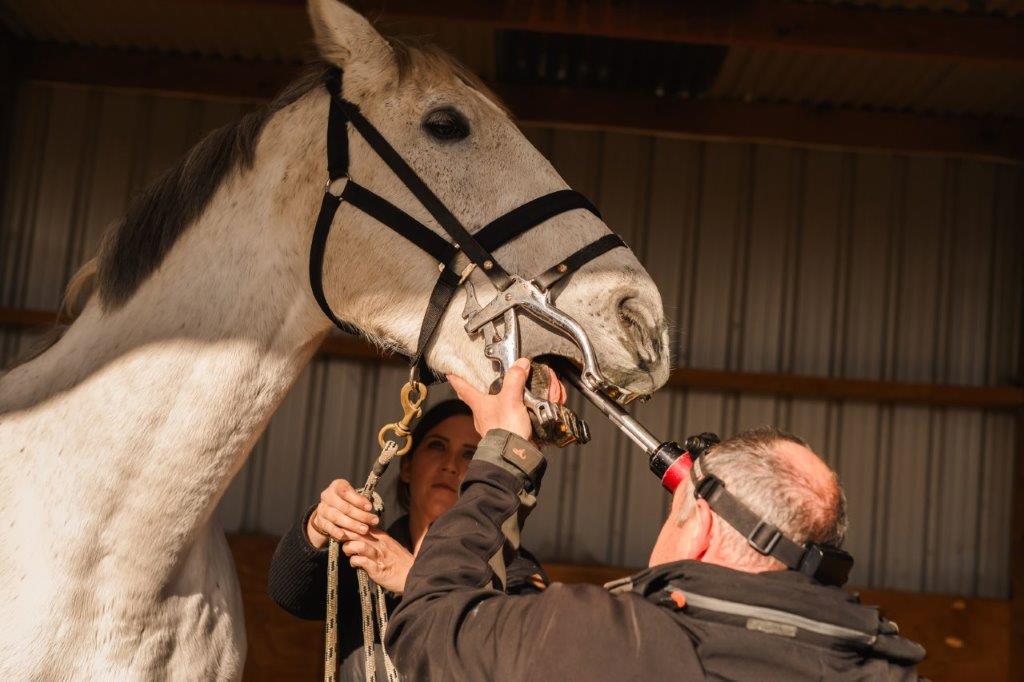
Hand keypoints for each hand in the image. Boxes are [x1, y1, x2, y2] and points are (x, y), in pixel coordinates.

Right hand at [306, 478, 379, 548]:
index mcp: (337, 486)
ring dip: (352, 525)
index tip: (370, 507)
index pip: (346, 492)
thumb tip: (369, 508)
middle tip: (374, 521)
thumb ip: (361, 500)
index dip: (358, 500)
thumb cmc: (348, 501)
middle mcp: (327, 495)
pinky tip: (344, 536)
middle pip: (344, 506)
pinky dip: (336, 531)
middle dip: (361, 515)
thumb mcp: (354, 496)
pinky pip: (328, 527)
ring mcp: (322, 509)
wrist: (329, 511)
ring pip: (337, 517)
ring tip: (365, 530)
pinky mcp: (320, 521)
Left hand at [342, 529, 413, 593]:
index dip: (350, 525)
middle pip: (357, 533)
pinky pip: (361, 562)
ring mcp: (379, 556)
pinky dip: (354, 562)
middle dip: (345, 534)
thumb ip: (376, 540)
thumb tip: (360, 537)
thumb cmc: (399, 562)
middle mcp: (380, 544)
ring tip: (348, 553)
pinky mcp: (377, 569)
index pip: (362, 525)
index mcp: (382, 536)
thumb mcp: (389, 545)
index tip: (342, 528)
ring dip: (349, 549)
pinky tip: (355, 564)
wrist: (413, 576)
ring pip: (358, 545)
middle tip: (338, 538)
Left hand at [448, 358, 565, 440]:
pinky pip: (504, 418)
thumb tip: (520, 364)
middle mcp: (481, 415)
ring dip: (495, 401)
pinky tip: (517, 410)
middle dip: (477, 390)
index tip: (450, 373)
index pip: (463, 388)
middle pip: (475, 399)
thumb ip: (515, 379)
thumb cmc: (505, 428)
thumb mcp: (510, 399)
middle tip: (478, 381)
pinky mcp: (503, 432)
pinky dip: (509, 412)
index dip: (457, 379)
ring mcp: (491, 425)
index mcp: (478, 404)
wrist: (514, 454)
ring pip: (489, 409)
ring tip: (504, 392)